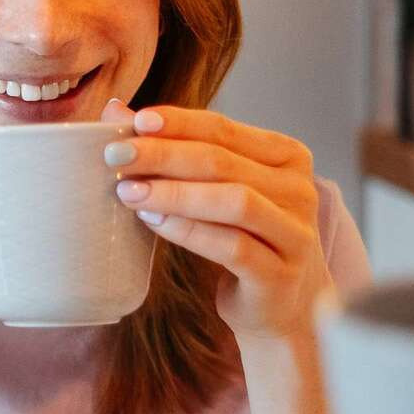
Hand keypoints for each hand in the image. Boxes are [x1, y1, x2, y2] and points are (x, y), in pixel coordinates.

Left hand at [99, 97, 331, 340]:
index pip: (224, 129)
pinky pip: (231, 247)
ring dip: (174, 193)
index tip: (135, 121)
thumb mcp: (215, 188)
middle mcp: (298, 189)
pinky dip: (189, 231)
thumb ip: (176, 149)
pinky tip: (153, 221)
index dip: (178, 122)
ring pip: (232, 201)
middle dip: (164, 155)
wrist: (281, 304)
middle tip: (116, 156)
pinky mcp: (279, 274)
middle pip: (223, 161)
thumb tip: (115, 109)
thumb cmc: (242, 236)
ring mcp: (294, 233)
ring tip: (128, 191)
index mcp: (286, 156)